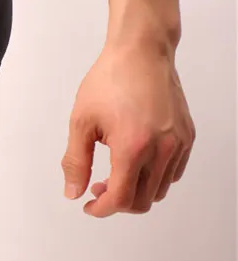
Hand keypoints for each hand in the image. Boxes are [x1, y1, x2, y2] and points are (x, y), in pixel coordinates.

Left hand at [61, 41, 194, 216]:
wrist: (141, 52)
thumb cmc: (110, 80)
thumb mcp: (82, 120)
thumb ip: (76, 160)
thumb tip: (73, 192)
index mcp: (133, 147)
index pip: (121, 198)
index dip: (101, 209)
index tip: (88, 206)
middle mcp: (162, 149)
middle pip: (142, 200)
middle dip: (117, 201)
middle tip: (97, 186)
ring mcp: (178, 144)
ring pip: (160, 189)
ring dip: (136, 190)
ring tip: (114, 172)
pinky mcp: (187, 136)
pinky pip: (173, 172)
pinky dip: (154, 177)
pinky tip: (135, 160)